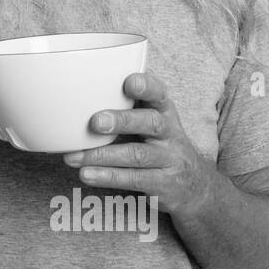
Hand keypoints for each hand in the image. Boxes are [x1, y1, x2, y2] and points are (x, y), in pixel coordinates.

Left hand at [61, 71, 217, 215]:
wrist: (195, 187)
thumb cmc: (159, 145)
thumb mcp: (151, 122)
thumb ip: (124, 107)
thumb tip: (75, 93)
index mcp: (164, 112)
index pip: (160, 94)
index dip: (147, 86)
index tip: (129, 81)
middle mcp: (169, 133)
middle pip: (150, 122)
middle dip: (122, 121)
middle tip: (94, 122)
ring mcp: (168, 160)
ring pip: (137, 155)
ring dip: (102, 155)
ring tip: (73, 157)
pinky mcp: (163, 185)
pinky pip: (134, 179)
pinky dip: (108, 177)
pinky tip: (86, 174)